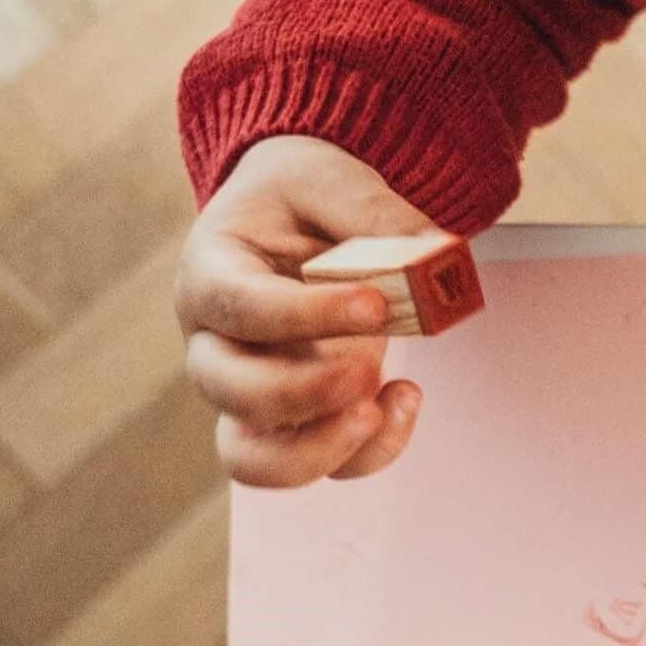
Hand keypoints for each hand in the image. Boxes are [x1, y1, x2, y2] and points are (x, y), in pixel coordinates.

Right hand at [174, 136, 433, 487]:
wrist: (292, 217)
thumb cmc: (301, 199)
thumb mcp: (331, 181)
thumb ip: (373, 215)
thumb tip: (435, 258)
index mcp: (211, 273)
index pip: (239, 306)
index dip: (303, 315)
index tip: (374, 304)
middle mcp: (216, 342)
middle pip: (229, 392)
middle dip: (301, 393)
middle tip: (367, 367)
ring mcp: (250, 390)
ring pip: (252, 458)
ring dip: (320, 449)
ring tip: (378, 407)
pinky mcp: (295, 418)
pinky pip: (316, 465)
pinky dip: (364, 453)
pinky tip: (404, 397)